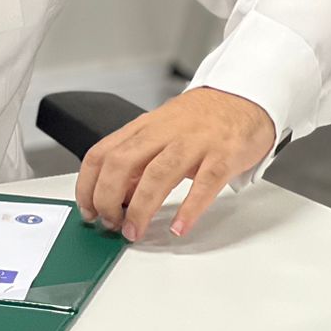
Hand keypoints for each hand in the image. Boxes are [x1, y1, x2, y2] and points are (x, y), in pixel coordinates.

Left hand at [75, 87, 275, 241]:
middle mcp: (164, 132)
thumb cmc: (200, 119)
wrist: (243, 98)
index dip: (87, 184)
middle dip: (107, 198)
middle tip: (111, 224)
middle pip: (122, 163)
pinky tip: (179, 227)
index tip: (87, 209)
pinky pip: (204, 184)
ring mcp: (194, 143)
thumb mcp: (160, 133)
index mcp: (144, 127)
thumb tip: (116, 196)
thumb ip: (138, 161)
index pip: (101, 153)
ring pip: (157, 173)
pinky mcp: (223, 155)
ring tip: (134, 231)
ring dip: (141, 207)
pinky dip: (189, 209)